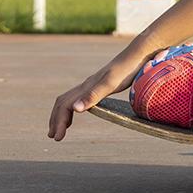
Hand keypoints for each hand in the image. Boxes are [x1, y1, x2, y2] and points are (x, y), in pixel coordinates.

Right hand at [47, 47, 165, 140]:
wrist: (139, 54)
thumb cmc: (128, 69)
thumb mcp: (111, 84)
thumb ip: (93, 95)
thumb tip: (74, 109)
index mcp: (86, 87)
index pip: (65, 106)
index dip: (59, 122)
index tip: (58, 138)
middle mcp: (87, 85)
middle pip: (63, 102)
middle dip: (55, 119)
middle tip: (53, 137)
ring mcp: (93, 83)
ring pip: (70, 98)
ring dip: (62, 114)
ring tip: (61, 128)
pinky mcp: (101, 83)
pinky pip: (81, 96)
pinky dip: (74, 107)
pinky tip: (80, 111)